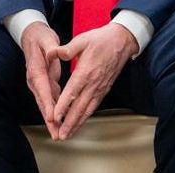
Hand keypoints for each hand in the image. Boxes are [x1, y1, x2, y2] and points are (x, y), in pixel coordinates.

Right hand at [21, 22, 62, 139]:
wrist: (32, 35)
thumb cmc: (40, 37)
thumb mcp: (46, 39)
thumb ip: (51, 47)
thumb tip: (54, 52)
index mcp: (36, 69)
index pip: (42, 89)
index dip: (48, 104)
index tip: (53, 117)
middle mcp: (34, 79)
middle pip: (42, 102)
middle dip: (49, 119)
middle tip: (56, 133)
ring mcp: (38, 83)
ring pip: (45, 104)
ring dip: (52, 119)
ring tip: (58, 133)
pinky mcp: (43, 84)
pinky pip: (49, 100)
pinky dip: (54, 111)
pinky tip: (61, 121)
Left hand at [51, 23, 136, 139]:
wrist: (122, 41)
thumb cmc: (101, 40)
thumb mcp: (81, 40)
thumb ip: (66, 49)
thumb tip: (52, 53)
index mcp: (86, 71)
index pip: (72, 92)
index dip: (63, 105)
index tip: (55, 116)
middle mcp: (93, 83)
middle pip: (80, 106)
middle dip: (69, 122)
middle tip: (60, 134)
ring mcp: (100, 88)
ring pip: (87, 109)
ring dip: (77, 123)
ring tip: (68, 134)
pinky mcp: (104, 89)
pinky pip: (94, 106)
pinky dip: (86, 116)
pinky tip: (80, 122)